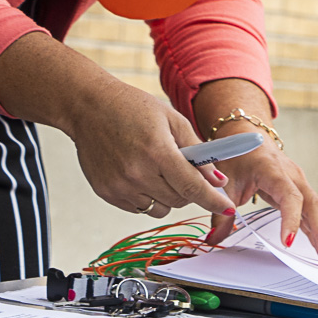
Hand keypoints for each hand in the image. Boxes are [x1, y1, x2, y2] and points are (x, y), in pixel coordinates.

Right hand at [64, 77, 238, 221]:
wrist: (90, 108)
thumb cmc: (134, 109)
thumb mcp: (174, 121)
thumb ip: (198, 152)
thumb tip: (217, 180)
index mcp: (157, 152)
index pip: (192, 187)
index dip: (213, 200)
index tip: (227, 208)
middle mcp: (136, 174)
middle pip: (179, 200)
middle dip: (190, 190)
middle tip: (185, 170)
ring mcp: (119, 186)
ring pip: (159, 209)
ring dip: (168, 196)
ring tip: (160, 171)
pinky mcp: (105, 193)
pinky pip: (138, 208)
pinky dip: (148, 197)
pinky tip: (142, 174)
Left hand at [190, 78, 317, 266]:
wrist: (248, 135)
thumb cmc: (238, 154)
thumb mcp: (224, 181)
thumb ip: (220, 211)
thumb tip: (213, 239)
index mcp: (274, 170)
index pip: (290, 196)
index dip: (291, 219)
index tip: (288, 242)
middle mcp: (293, 177)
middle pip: (314, 205)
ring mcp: (299, 184)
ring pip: (317, 210)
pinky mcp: (298, 192)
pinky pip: (312, 213)